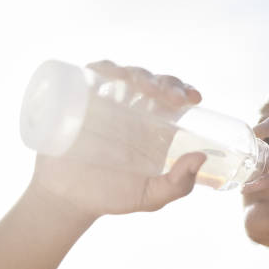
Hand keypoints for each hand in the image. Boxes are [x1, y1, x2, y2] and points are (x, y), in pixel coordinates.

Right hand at [28, 60, 206, 219]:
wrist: (67, 200)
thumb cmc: (110, 197)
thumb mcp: (150, 197)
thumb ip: (178, 185)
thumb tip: (200, 158)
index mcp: (154, 127)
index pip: (174, 98)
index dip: (185, 91)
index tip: (193, 98)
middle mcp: (133, 110)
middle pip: (153, 82)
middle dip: (165, 82)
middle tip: (170, 97)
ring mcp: (106, 102)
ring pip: (126, 74)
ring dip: (138, 74)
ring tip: (144, 87)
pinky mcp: (80, 99)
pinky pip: (91, 74)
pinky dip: (102, 68)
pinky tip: (110, 75)